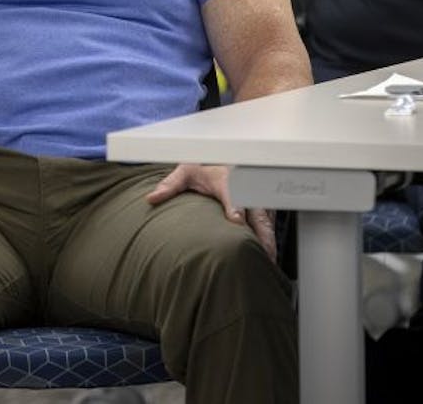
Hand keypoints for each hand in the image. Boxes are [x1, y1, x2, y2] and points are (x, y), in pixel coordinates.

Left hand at [146, 163, 277, 261]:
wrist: (222, 159)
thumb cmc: (204, 167)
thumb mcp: (186, 171)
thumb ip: (170, 185)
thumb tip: (152, 198)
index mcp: (226, 179)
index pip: (234, 193)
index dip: (236, 207)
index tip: (237, 221)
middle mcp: (246, 189)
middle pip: (257, 212)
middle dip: (261, 233)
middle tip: (261, 253)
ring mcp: (257, 199)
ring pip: (267, 222)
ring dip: (268, 241)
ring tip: (267, 262)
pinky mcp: (264, 207)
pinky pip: (270, 225)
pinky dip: (270, 240)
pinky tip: (267, 257)